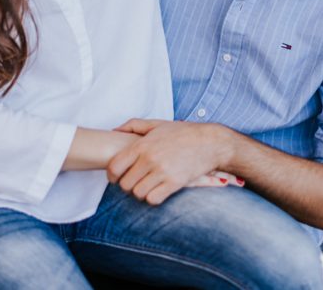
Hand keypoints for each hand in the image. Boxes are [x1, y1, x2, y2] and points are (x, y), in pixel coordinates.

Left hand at [107, 120, 236, 204]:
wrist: (210, 142)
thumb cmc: (183, 132)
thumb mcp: (157, 124)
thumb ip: (133, 125)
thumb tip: (114, 130)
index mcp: (143, 145)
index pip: (115, 166)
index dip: (112, 175)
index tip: (117, 177)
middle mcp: (150, 159)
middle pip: (125, 184)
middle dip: (127, 185)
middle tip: (134, 181)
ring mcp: (162, 172)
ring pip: (138, 193)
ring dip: (140, 192)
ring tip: (146, 186)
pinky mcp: (174, 183)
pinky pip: (153, 199)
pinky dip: (153, 198)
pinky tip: (157, 190)